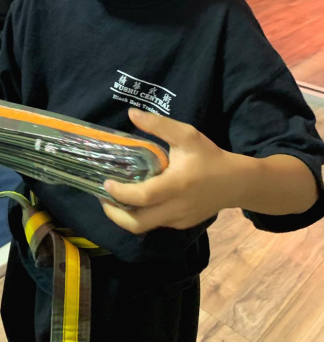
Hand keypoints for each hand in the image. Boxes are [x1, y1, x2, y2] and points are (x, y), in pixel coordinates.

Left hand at [102, 108, 235, 233]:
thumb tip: (131, 114)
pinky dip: (141, 215)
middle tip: (103, 197)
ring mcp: (178, 220)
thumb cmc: (210, 157)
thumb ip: (159, 125)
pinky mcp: (181, 224)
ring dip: (125, 216)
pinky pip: (155, 223)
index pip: (142, 197)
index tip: (106, 182)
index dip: (120, 193)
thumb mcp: (187, 135)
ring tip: (115, 197)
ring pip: (144, 227)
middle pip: (137, 224)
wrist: (237, 183)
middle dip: (114, 214)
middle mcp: (175, 208)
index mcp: (176, 186)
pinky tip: (136, 199)